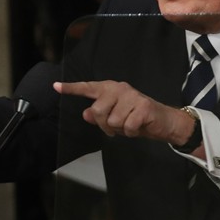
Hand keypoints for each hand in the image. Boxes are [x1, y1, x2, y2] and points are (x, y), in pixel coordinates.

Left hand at [54, 80, 193, 144]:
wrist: (164, 122)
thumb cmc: (137, 118)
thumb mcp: (116, 117)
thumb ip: (99, 115)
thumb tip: (85, 113)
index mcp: (111, 89)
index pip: (88, 88)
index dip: (71, 88)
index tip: (55, 86)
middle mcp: (120, 88)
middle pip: (97, 111)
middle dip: (105, 125)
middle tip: (117, 127)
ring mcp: (132, 96)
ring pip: (112, 121)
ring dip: (120, 130)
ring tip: (130, 125)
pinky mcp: (143, 106)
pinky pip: (127, 127)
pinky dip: (131, 133)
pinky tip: (138, 127)